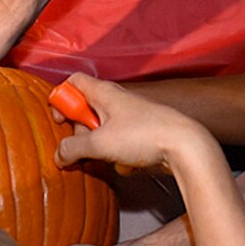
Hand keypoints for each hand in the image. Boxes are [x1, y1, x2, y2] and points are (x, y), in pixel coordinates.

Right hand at [53, 73, 215, 176]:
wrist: (185, 147)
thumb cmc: (146, 135)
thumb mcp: (99, 144)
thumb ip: (72, 148)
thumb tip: (59, 155)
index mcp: (104, 93)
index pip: (73, 82)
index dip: (61, 99)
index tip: (60, 119)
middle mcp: (116, 101)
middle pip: (84, 113)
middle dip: (81, 135)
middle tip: (86, 146)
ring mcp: (129, 119)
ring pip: (101, 134)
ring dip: (101, 150)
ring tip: (112, 157)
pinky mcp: (140, 135)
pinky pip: (118, 146)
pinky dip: (119, 156)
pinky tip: (129, 163)